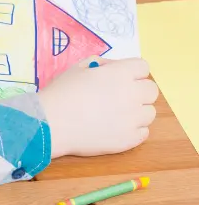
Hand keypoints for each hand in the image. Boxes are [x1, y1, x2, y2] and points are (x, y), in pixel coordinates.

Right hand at [39, 57, 157, 157]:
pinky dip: (133, 130)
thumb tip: (113, 69)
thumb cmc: (62, 92)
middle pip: (152, 90)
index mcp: (120, 74)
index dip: (132, 71)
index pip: (143, 67)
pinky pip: (144, 133)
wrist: (51, 123)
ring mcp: (133, 119)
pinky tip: (116, 127)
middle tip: (120, 96)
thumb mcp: (78, 67)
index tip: (121, 77)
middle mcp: (132, 95)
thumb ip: (102, 64)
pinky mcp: (129, 140)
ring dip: (137, 111)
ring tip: (117, 114)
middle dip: (139, 90)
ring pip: (150, 113)